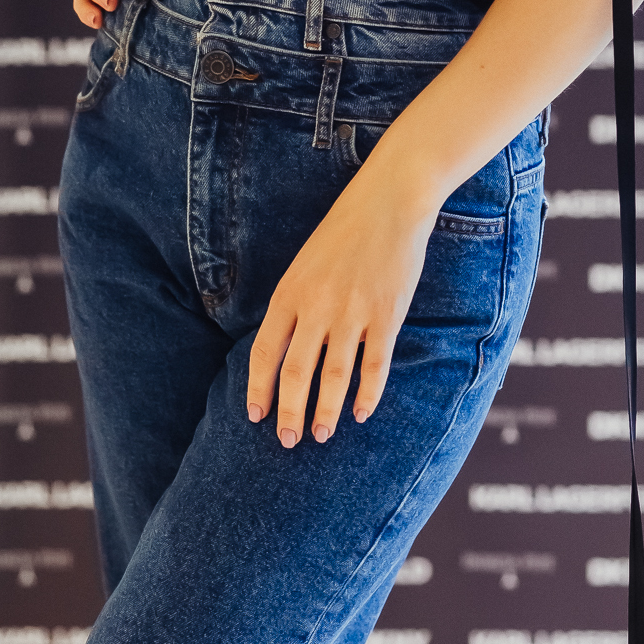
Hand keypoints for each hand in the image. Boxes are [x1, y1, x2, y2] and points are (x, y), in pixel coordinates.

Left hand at [246, 149, 438, 447]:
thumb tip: (283, 351)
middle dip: (290, 412)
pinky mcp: (386, 316)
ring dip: (326, 411)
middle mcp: (317, 306)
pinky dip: (367, 394)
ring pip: (334, 377)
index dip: (258, 389)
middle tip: (289, 441)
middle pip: (296, 372)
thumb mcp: (304, 264)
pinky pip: (374, 366)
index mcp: (290, 292)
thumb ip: (294, 306)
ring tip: (323, 434)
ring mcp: (353, 313)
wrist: (388, 203)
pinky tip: (361, 412)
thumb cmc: (343, 232)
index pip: (265, 352)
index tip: (255, 416)